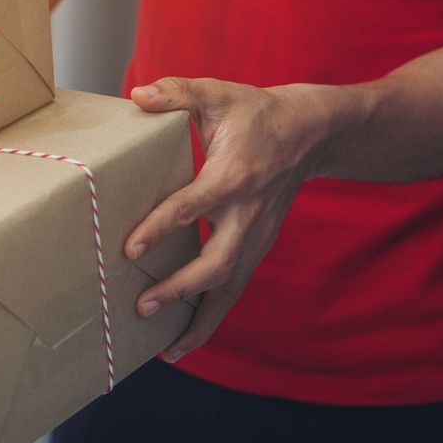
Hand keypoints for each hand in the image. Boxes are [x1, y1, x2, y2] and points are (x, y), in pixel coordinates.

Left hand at [126, 76, 335, 362]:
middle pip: (217, 263)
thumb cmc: (257, 112)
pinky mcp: (257, 247)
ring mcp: (257, 236)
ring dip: (199, 321)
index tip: (131, 250)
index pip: (193, 206)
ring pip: (230, 288)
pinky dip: (211, 318)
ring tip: (166, 349)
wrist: (312, 132)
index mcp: (234, 177)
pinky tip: (184, 341)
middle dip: (181, 289)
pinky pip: (234, 289)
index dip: (162, 228)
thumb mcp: (218, 93)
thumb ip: (178, 93)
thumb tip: (139, 95)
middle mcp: (248, 215)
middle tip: (143, 305)